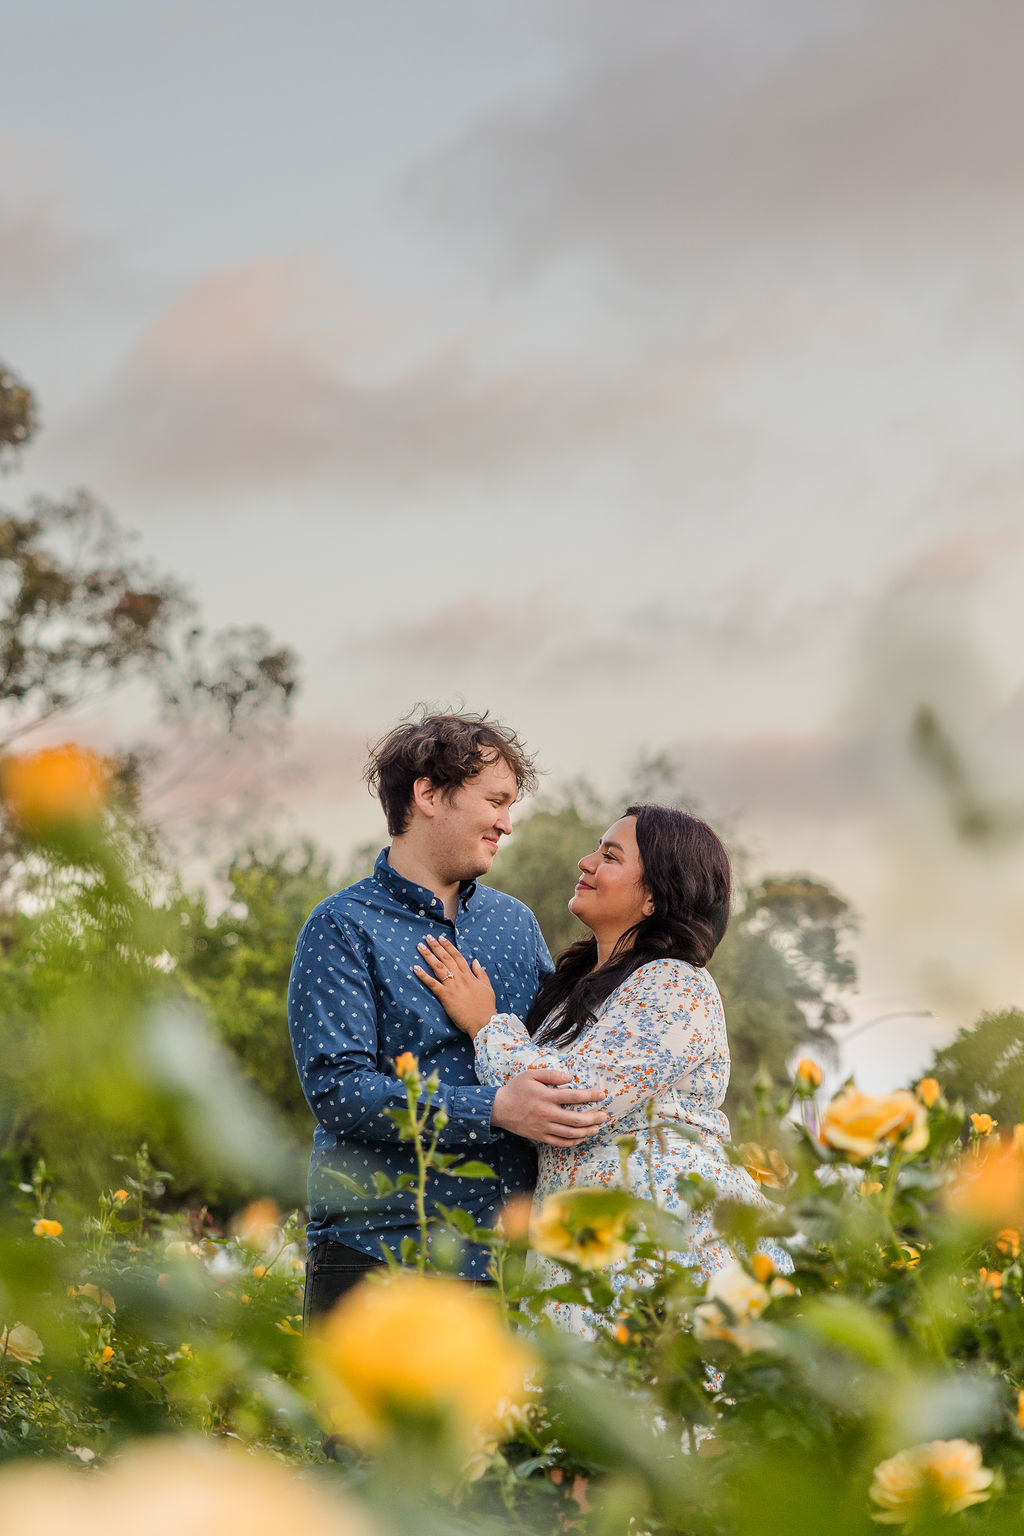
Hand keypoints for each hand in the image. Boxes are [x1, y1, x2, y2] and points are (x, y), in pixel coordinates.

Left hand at [413, 934, 495, 1036]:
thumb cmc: (486, 1007)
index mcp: (469, 975)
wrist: (484, 1021)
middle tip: (427, 937)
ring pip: (438, 967)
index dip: (448, 946)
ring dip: (428, 955)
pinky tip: (415, 968)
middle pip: (446, 958)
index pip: (457, 956)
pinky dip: (423, 975)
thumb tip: (475, 961)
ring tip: (420, 946)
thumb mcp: (487, 987)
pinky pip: (432, 983)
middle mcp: (460, 978)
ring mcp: (452, 986)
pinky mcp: (445, 996)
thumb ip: (481, 973)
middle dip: (436, 946)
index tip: (441, 938)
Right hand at [492, 1068, 609, 1146]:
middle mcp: (547, 1113)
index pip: (574, 1096)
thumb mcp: (531, 1074)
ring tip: (596, 1128)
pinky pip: (559, 1142)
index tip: (602, 1095)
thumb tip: (570, 1076)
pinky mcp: (540, 1136)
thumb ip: (551, 1074)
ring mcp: (544, 1127)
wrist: (499, 1108)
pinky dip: (572, 1142)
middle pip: (576, 1119)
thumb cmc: (516, 1089)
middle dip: (594, 1118)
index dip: (591, 1096)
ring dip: (586, 1132)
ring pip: (570, 1133)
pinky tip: (580, 1138)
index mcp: (546, 1096)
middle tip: (604, 1116)